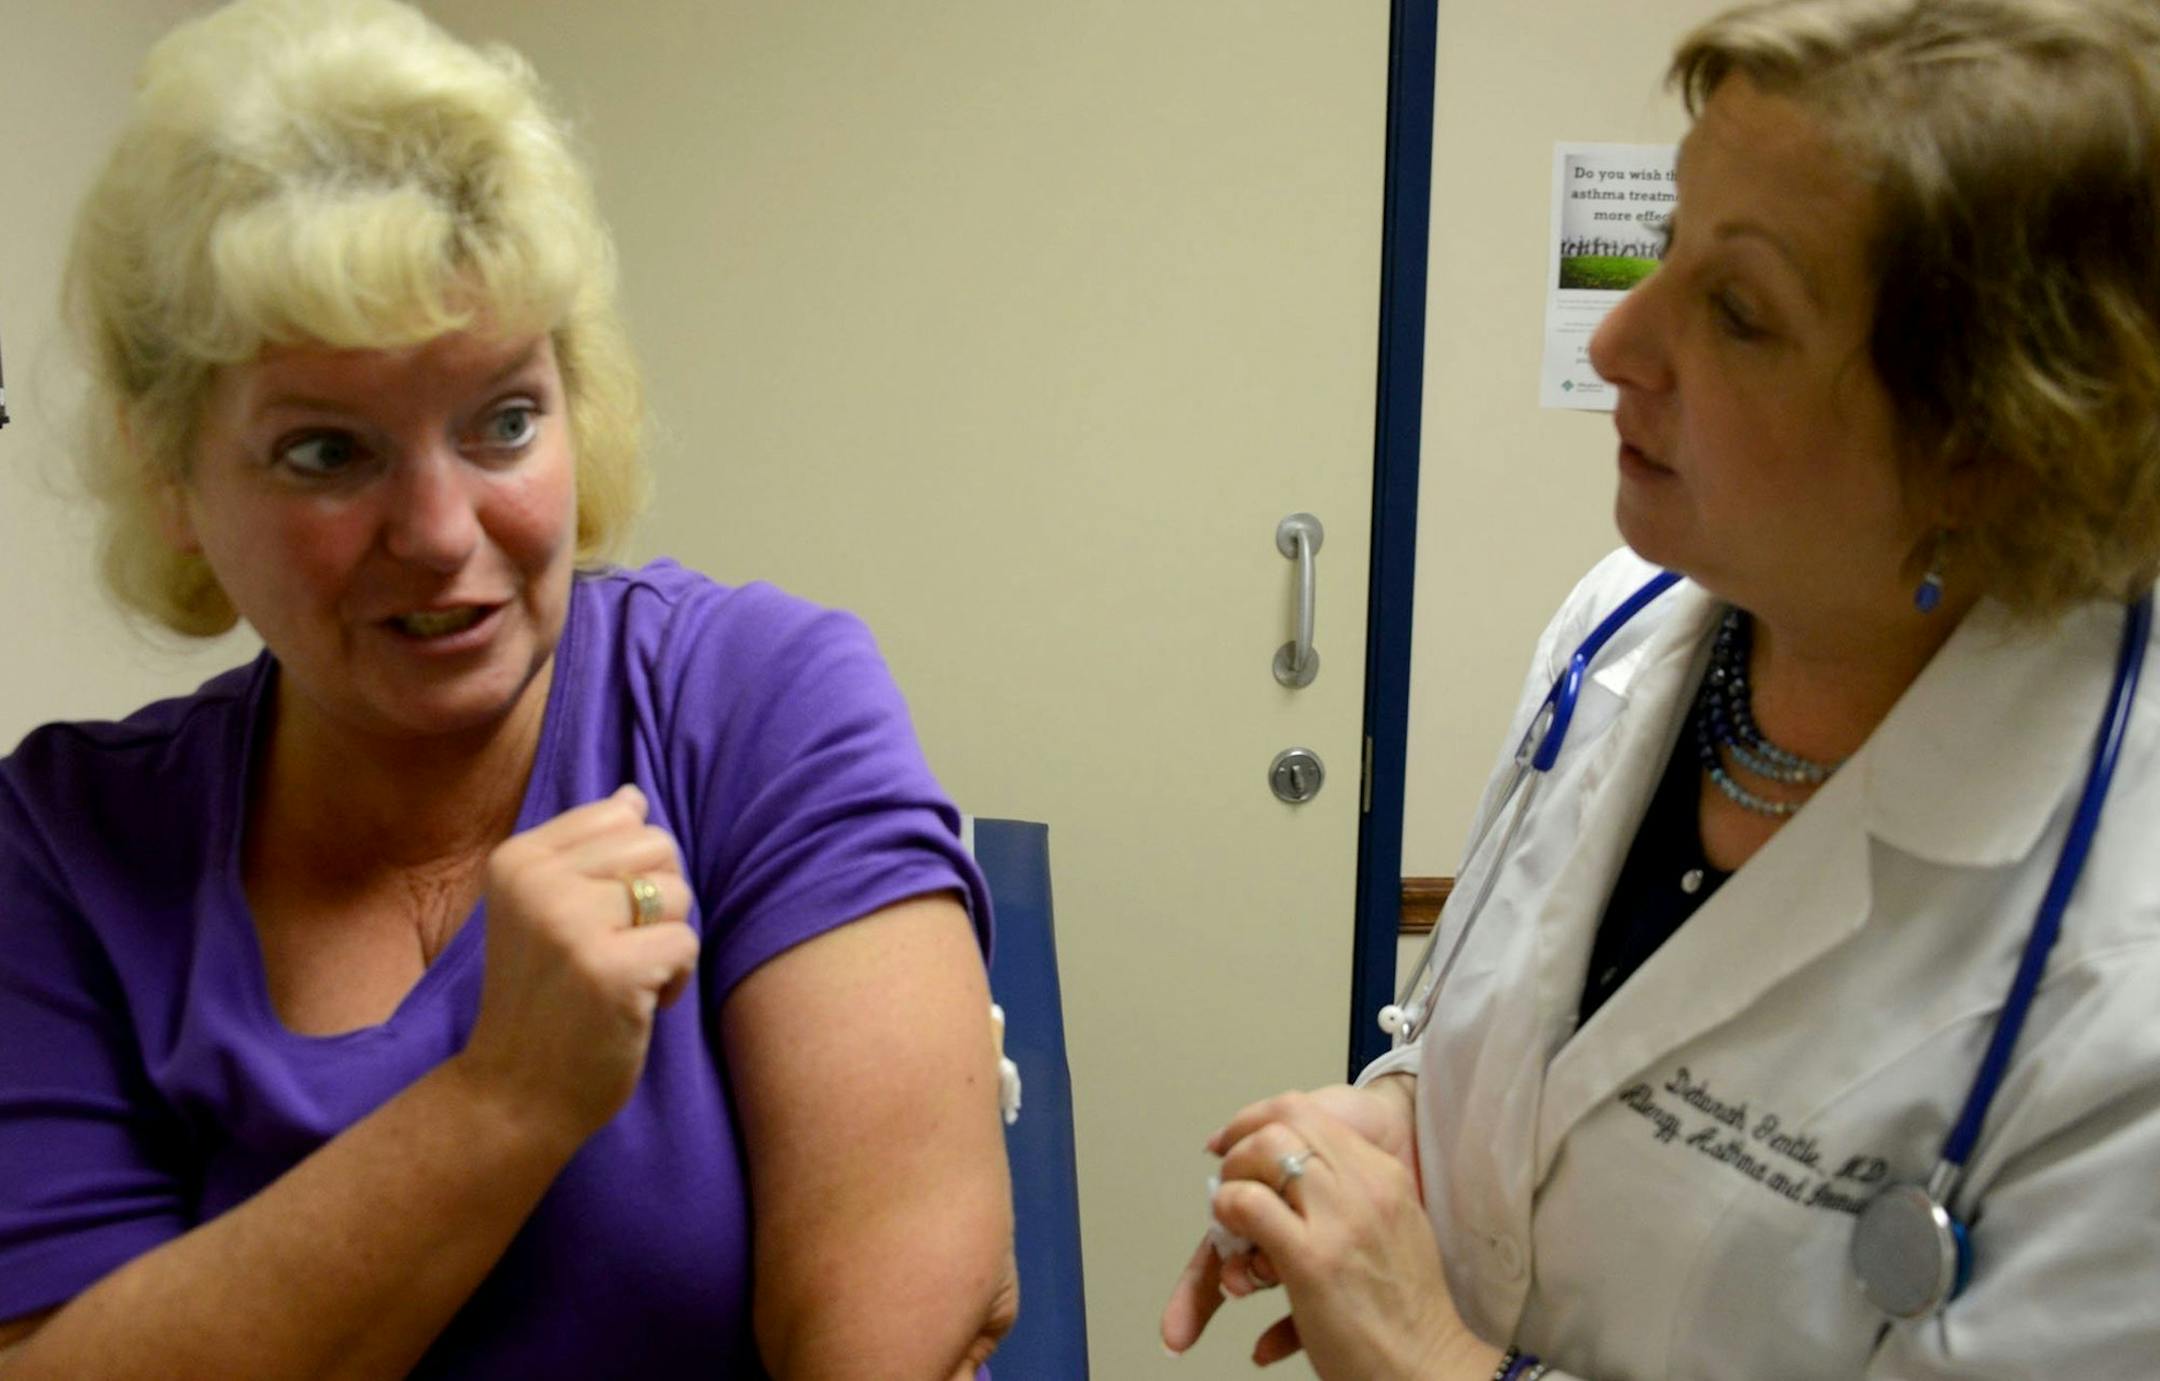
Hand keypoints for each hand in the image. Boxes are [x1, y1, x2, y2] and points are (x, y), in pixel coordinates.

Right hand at [454, 784, 699, 1147]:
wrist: (512, 1094)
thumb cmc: (541, 1001)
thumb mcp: (542, 911)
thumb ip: (586, 851)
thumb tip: (634, 796)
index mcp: (518, 858)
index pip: (621, 815)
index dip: (631, 871)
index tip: (596, 920)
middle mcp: (538, 880)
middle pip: (658, 847)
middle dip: (657, 902)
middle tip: (618, 951)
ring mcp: (570, 923)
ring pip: (678, 893)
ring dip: (667, 942)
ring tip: (624, 978)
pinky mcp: (609, 968)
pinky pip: (686, 942)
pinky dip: (675, 980)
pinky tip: (636, 1005)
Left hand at [1169, 1094, 1499, 1378]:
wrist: (1431, 1369)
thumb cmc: (1409, 1314)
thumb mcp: (1395, 1230)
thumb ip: (1355, 1200)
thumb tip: (1299, 1188)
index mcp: (1385, 1176)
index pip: (1307, 1111)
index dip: (1259, 1119)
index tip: (1237, 1138)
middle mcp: (1366, 1187)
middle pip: (1285, 1121)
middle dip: (1242, 1143)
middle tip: (1232, 1177)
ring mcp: (1340, 1220)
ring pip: (1266, 1152)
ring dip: (1234, 1177)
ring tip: (1230, 1211)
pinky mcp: (1313, 1260)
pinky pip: (1250, 1205)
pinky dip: (1228, 1211)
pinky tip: (1233, 1236)